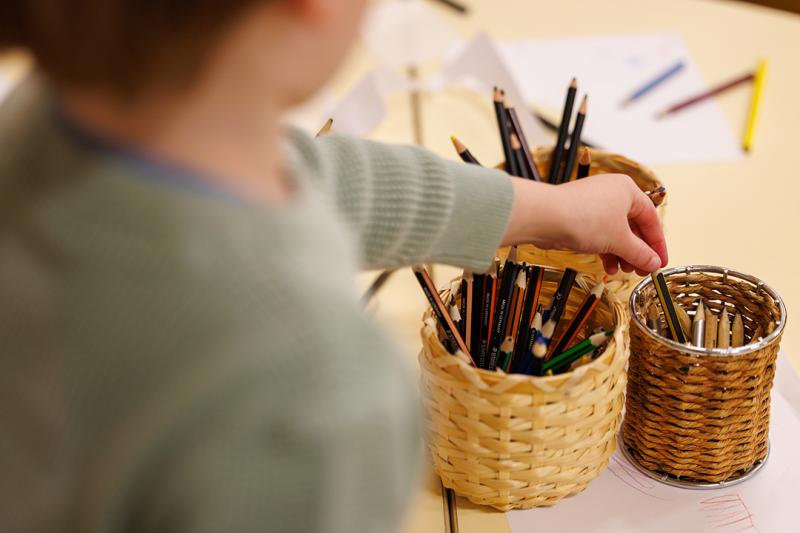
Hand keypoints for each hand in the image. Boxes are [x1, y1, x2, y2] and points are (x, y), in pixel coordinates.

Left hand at [503, 174, 667, 274]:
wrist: (545, 217)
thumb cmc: (585, 219)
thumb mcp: (619, 240)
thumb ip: (640, 253)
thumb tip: (653, 264)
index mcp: (627, 190)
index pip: (651, 218)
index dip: (657, 243)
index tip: (660, 262)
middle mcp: (612, 193)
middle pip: (633, 226)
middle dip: (638, 250)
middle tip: (642, 270)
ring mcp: (593, 203)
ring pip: (615, 232)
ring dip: (622, 253)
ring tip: (624, 271)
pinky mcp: (578, 215)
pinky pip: (599, 234)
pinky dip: (606, 250)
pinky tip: (608, 267)